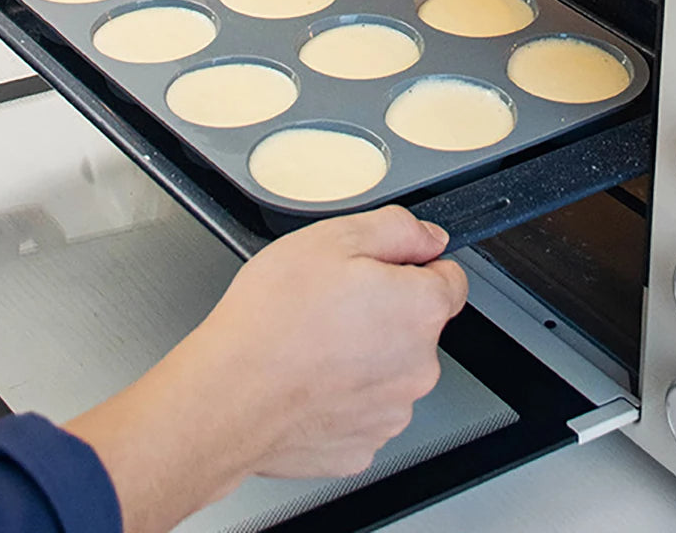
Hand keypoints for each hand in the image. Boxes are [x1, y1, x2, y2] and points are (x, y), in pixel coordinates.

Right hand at [66, 207, 468, 532]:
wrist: (225, 398)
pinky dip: (341, 397)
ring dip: (365, 357)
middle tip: (332, 304)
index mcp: (420, 309)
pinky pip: (361, 411)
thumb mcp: (333, 237)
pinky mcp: (360, 446)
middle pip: (418, 327)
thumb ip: (396, 229)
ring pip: (389, 371)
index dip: (413, 268)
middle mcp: (419, 366)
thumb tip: (430, 238)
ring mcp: (390, 413)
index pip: (450, 280)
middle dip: (385, 312)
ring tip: (312, 344)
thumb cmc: (271, 319)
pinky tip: (307, 382)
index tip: (380, 271)